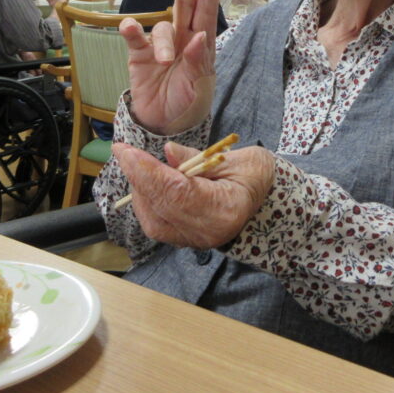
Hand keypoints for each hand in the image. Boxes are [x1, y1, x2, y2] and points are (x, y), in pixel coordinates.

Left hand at [116, 140, 274, 247]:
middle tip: (125, 153)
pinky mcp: (186, 240)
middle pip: (161, 205)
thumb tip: (168, 152)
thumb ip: (199, 157)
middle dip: (138, 177)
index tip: (125, 151)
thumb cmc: (257, 177)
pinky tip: (146, 183)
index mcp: (225, 210)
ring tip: (139, 165)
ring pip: (153, 219)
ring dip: (139, 190)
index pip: (176, 192)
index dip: (147, 171)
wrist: (268, 203)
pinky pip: (156, 224)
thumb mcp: (238, 158)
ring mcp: (196, 240)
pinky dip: (146, 202)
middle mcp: (208, 232)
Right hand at [119, 0, 219, 134]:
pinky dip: (131, 30)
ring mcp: (159, 45)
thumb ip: (199, 64)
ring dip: (162, 41)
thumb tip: (199, 36)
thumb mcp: (199, 89)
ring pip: (161, 27)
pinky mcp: (139, 54)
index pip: (207, 14)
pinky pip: (134, 37)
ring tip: (164, 62)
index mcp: (201, 45)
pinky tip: (129, 28)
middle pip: (184, 4)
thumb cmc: (187, 105)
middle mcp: (182, 39)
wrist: (162, 125)